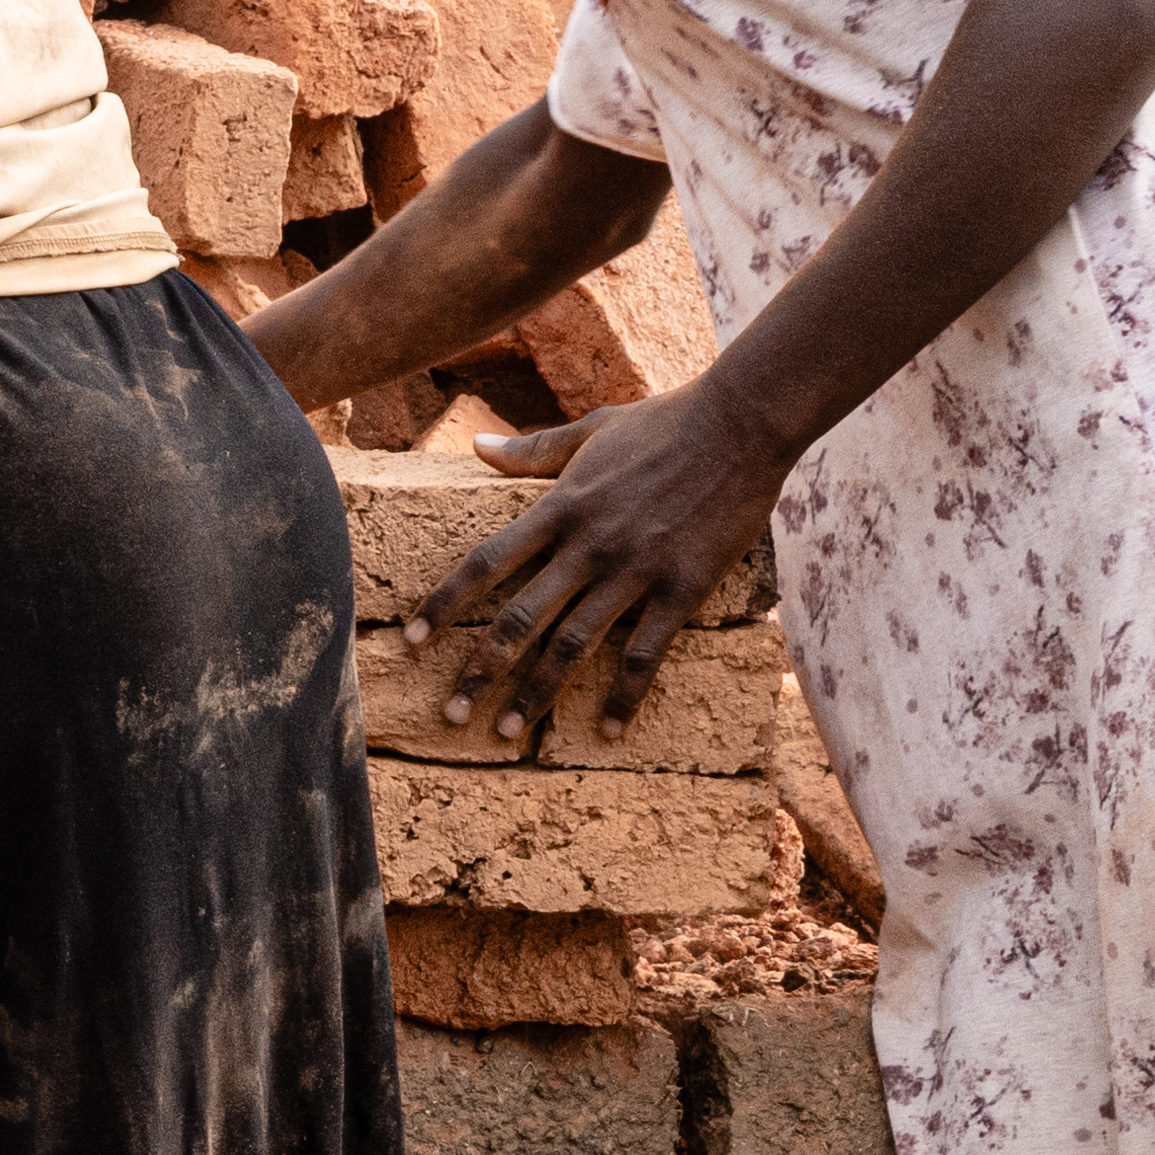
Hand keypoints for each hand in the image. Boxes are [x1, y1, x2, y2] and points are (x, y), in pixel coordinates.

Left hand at [406, 392, 785, 754]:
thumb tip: (476, 446)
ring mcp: (634, 571)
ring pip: (572, 645)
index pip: (485, 562)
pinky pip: (644, 654)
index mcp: (559, 507)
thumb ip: (533, 449)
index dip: (444, 602)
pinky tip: (609, 731)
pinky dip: (625, 696)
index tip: (411, 641)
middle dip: (480, 670)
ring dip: (536, 693)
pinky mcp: (681, 590)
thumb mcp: (592, 428)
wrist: (742, 424)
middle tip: (451, 714)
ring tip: (507, 732)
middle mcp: (587, 546)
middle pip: (519, 619)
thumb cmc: (665, 422)